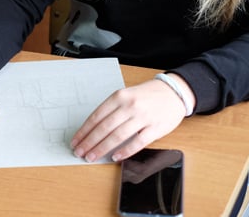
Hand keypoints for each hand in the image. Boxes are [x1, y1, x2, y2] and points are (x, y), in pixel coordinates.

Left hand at [70, 78, 187, 161]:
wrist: (173, 92)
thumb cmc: (146, 95)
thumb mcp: (126, 95)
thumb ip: (112, 110)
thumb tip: (93, 129)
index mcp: (119, 97)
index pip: (96, 116)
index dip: (84, 131)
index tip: (75, 141)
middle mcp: (129, 106)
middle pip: (104, 128)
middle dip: (89, 142)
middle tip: (79, 152)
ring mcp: (142, 117)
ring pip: (117, 136)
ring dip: (102, 148)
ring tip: (92, 156)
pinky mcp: (155, 128)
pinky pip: (137, 142)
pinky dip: (125, 151)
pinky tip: (115, 157)